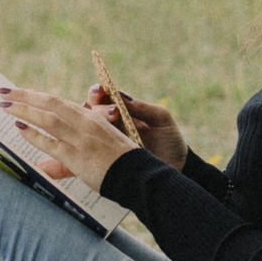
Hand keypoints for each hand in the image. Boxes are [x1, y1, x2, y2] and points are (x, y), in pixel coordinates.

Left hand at [1, 84, 142, 197]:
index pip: (58, 102)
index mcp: (91, 118)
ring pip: (47, 117)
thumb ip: (67, 157)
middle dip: (24, 95)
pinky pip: (51, 141)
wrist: (139, 176)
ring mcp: (81, 138)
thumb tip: (42, 167)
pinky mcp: (78, 155)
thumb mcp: (96, 152)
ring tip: (4, 104)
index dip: (36, 96)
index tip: (19, 92)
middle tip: (3, 90)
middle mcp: (85, 123)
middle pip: (50, 102)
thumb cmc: (120, 165)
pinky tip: (19, 127)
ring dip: (24, 109)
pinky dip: (34, 134)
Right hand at [89, 53, 189, 167]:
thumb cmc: (169, 140)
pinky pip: (88, 154)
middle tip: (115, 112)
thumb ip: (142, 107)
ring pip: (85, 131)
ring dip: (92, 126)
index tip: (102, 91)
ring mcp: (105, 143)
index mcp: (120, 111)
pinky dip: (86, 147)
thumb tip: (120, 95)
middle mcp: (109, 126)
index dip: (98, 92)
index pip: (101, 98)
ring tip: (110, 128)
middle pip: (89, 112)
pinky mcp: (104, 161)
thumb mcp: (160, 119)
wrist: (175, 169)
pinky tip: (97, 146)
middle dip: (99, 107)